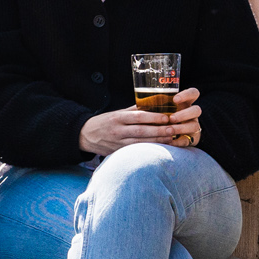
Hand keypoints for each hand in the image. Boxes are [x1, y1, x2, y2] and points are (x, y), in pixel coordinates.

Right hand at [79, 88, 201, 156]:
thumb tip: (152, 105)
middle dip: (159, 130)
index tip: (166, 117)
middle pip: (141, 131)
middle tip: (173, 129)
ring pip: (140, 142)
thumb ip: (133, 110)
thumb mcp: (116, 113)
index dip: (153, 117)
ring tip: (171, 139)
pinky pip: (136, 150)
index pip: (137, 116)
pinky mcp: (118, 152)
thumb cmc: (104, 122)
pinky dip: (148, 149)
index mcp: (117, 118)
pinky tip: (159, 148)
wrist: (85, 136)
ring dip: (157, 141)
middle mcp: (118, 131)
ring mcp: (118, 143)